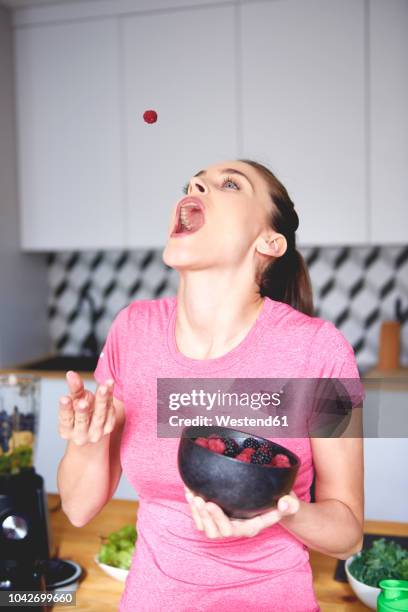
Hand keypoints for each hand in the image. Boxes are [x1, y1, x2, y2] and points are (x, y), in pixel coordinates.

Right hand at [58, 370, 115, 445]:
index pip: (65, 419)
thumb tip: (71, 374)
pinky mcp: (109, 427)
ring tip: (103, 388)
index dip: (65, 409)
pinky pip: (110, 411)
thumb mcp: (74, 402)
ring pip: (99, 416)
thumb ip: (74, 390)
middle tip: (83, 401)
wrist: (93, 429)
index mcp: (66, 430)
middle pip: (82, 420)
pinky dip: (110, 397)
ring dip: (101, 400)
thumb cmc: (80, 412)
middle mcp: (80, 435)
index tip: (64, 398)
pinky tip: (110, 385)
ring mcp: (96, 433)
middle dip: (83, 410)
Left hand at [184, 486, 299, 538]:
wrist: (275, 503)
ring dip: (196, 513)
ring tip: (191, 495)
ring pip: (206, 527)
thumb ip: (290, 504)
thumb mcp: (289, 503)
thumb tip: (284, 504)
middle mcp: (236, 529)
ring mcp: (225, 524)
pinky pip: (201, 518)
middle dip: (205, 516)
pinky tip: (189, 491)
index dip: (219, 519)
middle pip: (217, 531)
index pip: (233, 529)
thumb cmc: (281, 503)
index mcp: (251, 528)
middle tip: (199, 498)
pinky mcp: (217, 517)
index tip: (211, 502)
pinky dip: (193, 507)